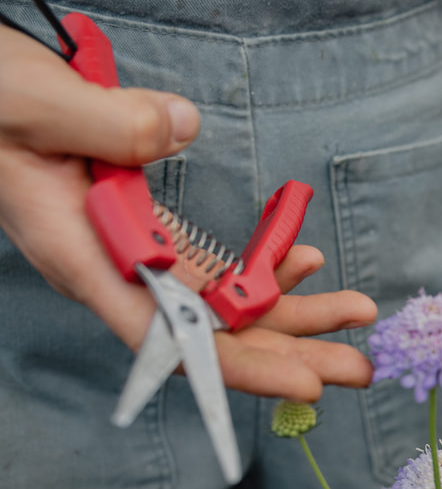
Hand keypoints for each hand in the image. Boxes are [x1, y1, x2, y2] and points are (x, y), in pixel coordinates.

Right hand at [0, 26, 374, 400]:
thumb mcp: (34, 102)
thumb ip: (105, 121)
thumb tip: (181, 125)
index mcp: (81, 255)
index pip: (168, 336)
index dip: (236, 367)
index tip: (300, 386)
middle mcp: (112, 270)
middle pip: (213, 335)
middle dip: (291, 354)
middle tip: (360, 370)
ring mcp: (132, 257)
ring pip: (223, 307)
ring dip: (294, 314)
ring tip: (359, 314)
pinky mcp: (146, 236)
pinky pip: (213, 270)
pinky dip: (262, 267)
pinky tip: (304, 259)